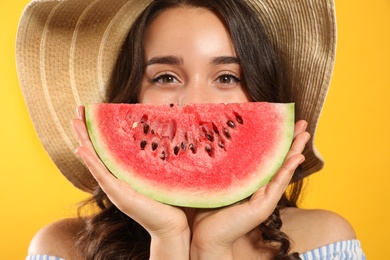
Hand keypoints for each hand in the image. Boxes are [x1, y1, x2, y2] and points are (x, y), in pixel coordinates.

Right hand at [71, 106, 189, 258]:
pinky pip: (102, 175)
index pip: (109, 147)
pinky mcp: (118, 195)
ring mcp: (115, 187)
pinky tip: (81, 148)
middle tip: (78, 109)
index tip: (94, 110)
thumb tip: (164, 135)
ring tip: (74, 122)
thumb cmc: (168, 199)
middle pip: (97, 150)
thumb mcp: (159, 173)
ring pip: (94, 159)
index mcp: (125, 172)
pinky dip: (91, 162)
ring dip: (83, 140)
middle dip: (86, 129)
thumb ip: (155, 158)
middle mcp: (116, 179)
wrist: (171, 224)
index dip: (100, 129)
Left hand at [190, 120, 309, 258]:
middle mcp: (261, 187)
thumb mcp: (219, 179)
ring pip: (283, 170)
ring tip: (305, 134)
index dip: (275, 140)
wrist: (207, 235)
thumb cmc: (210, 207)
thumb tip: (221, 139)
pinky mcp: (264, 207)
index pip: (267, 156)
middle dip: (291, 141)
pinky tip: (296, 157)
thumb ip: (226, 164)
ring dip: (295, 151)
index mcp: (251, 180)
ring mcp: (265, 197)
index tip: (281, 121)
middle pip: (279, 160)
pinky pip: (278, 184)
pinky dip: (287, 170)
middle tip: (302, 123)